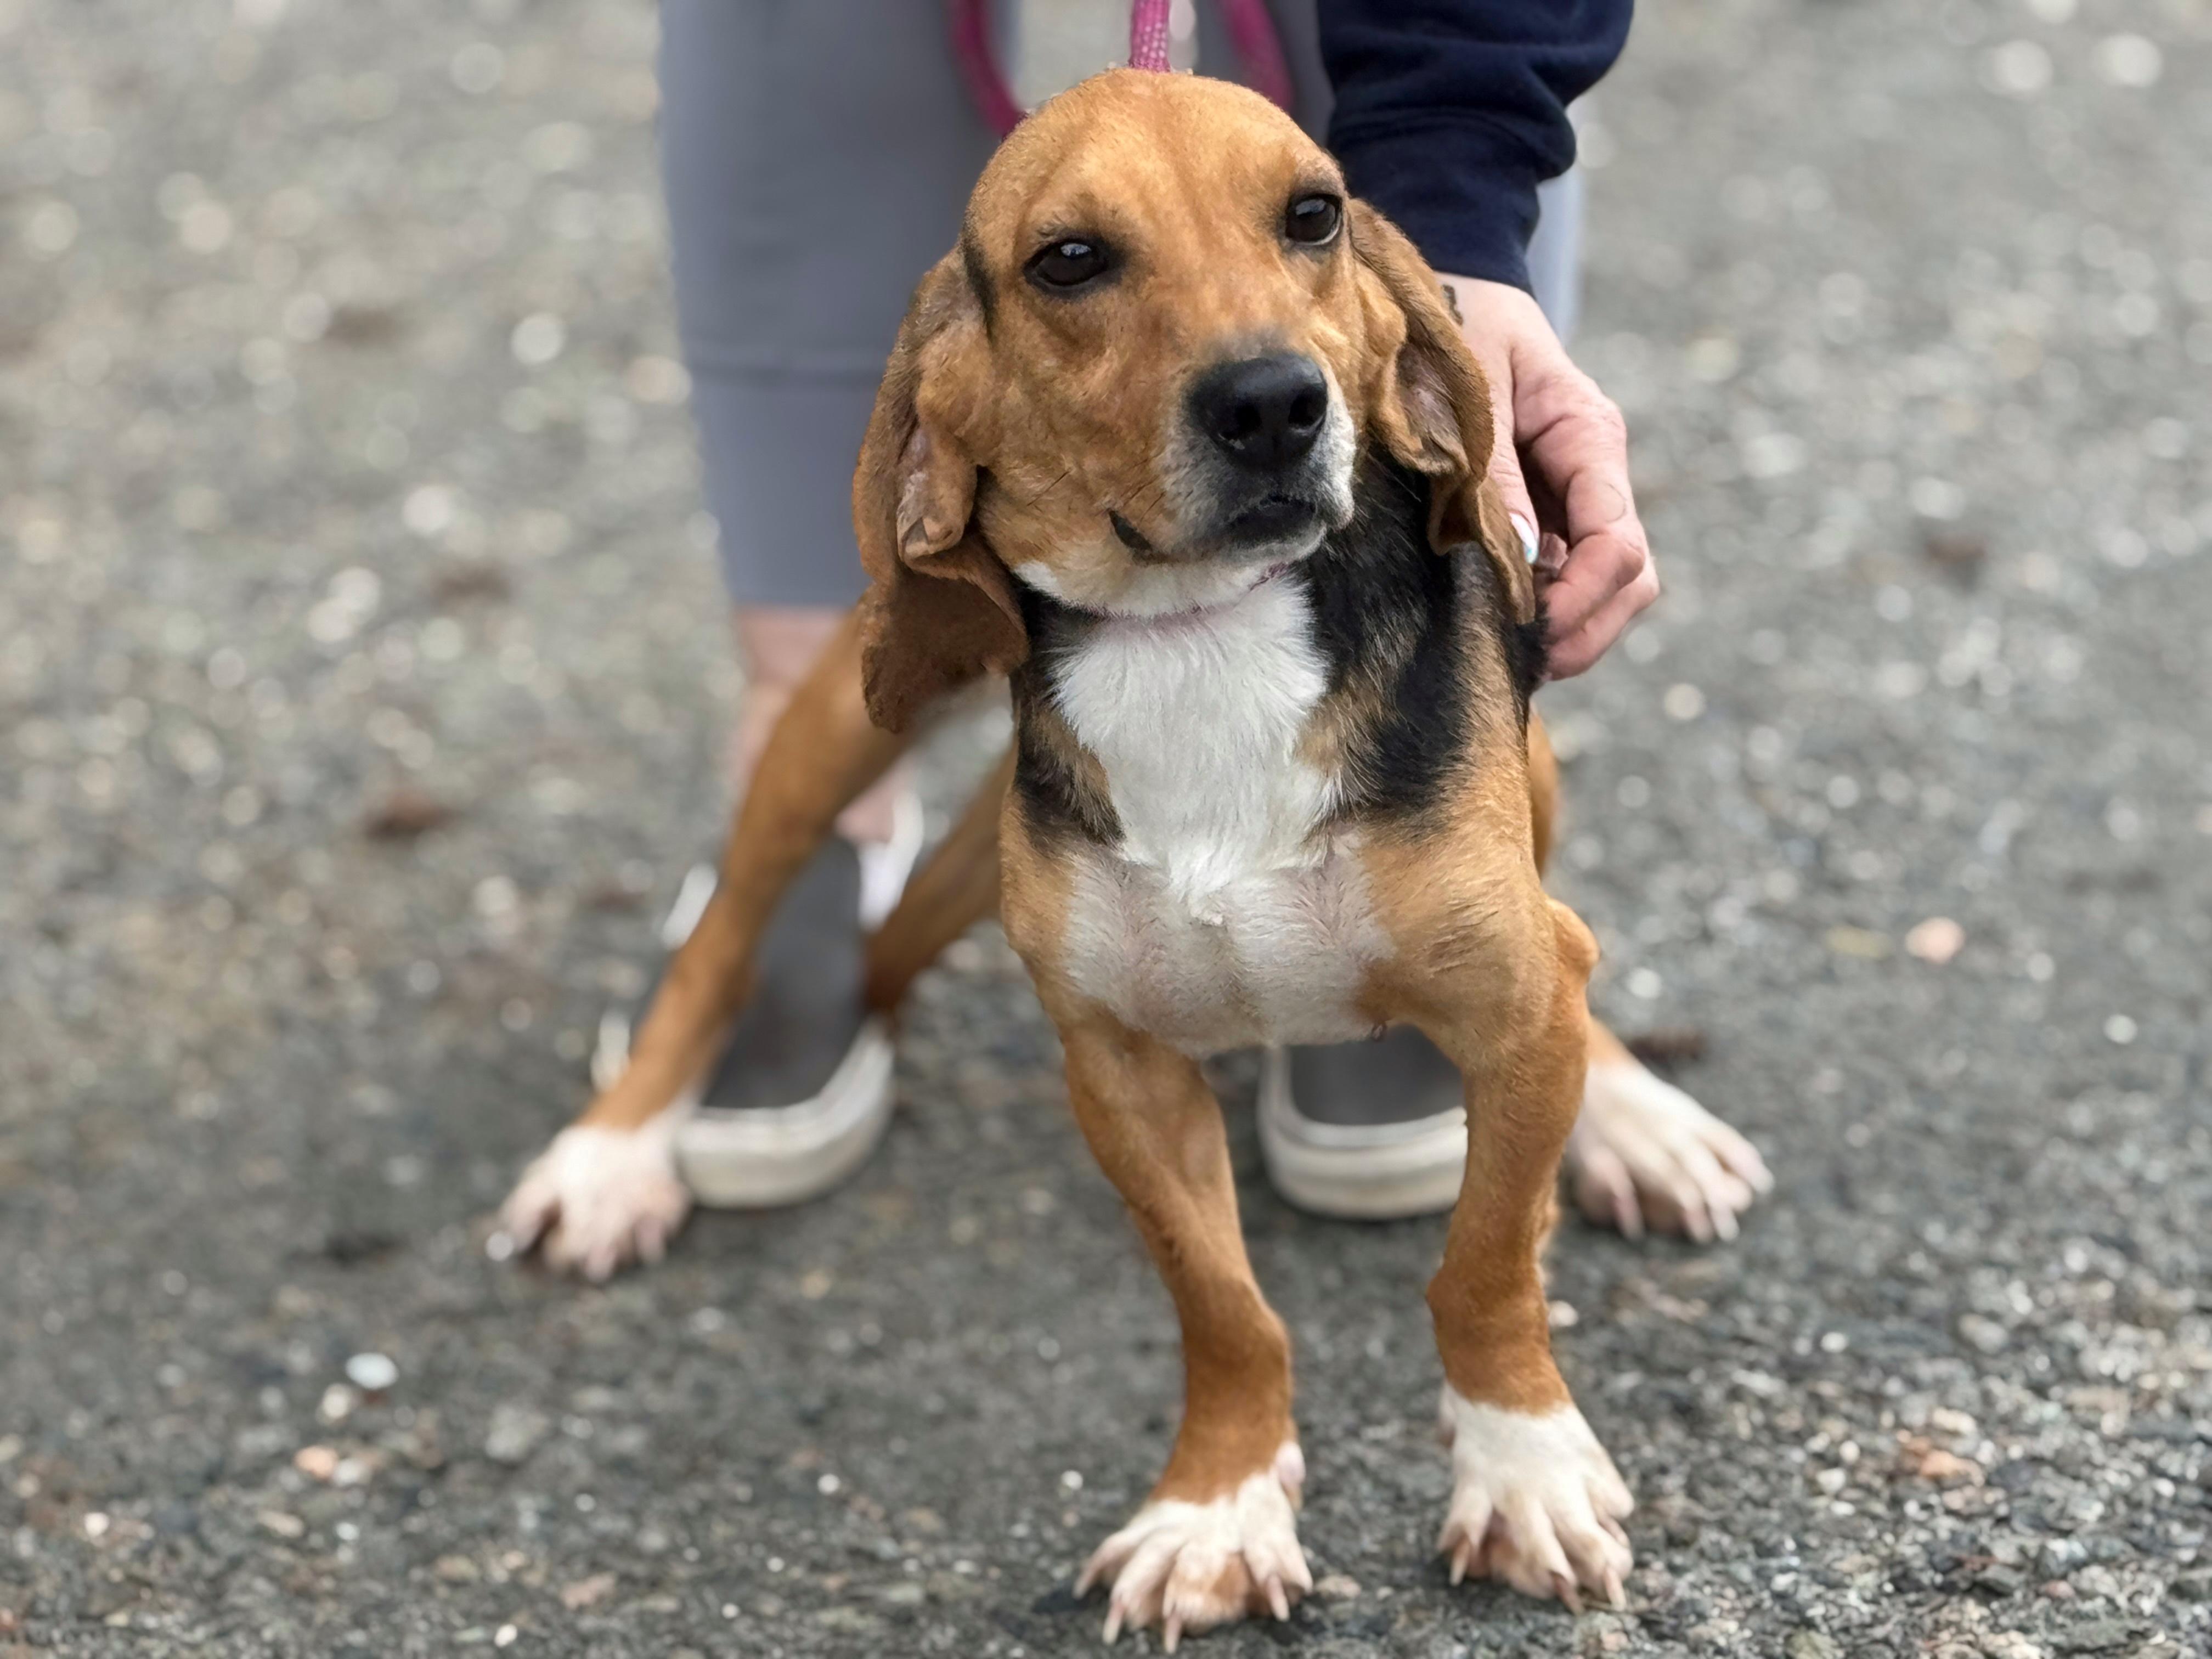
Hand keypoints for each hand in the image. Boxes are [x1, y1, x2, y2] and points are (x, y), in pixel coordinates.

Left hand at [1437, 276, 1656, 678]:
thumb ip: (1496, 475)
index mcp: (1589, 437)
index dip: (1583, 598)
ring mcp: (1575, 498)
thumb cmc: (1456, 328)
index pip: (1618, 542)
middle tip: (1524, 662)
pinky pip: (1566, 578)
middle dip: (1586, 629)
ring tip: (1511, 652)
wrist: (1450, 295)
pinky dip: (1543, 610)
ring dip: (1569, 629)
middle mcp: (1595, 474)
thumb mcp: (1470, 394)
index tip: (1532, 629)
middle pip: (1630, 580)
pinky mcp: (1548, 514)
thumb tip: (1523, 559)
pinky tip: (1500, 623)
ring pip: (1606, 590)